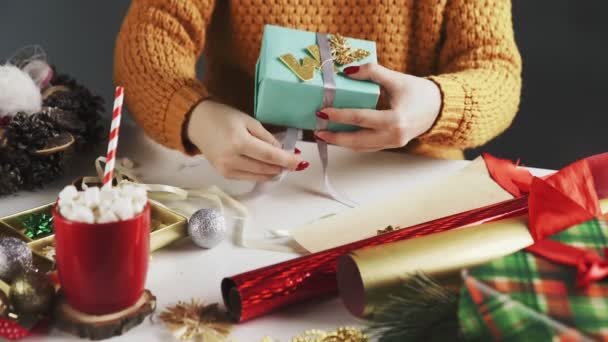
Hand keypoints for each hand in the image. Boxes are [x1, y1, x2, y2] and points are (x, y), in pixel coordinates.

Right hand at [187, 100, 308, 180]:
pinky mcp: (224, 175)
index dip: (287, 160)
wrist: (196, 123)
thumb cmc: (224, 117)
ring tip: (281, 164)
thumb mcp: (248, 121)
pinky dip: (260, 174)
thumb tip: (281, 152)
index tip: (300, 162)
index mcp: (239, 142)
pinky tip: (266, 168)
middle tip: (292, 161)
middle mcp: (232, 159)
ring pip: (258, 176)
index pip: (269, 155)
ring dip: (273, 172)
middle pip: (265, 168)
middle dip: (281, 166)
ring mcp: (227, 169)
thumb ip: (266, 137)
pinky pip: (248, 177)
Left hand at [314, 63, 441, 151]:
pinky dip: (352, 143)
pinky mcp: (391, 146)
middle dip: (335, 137)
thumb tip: (346, 70)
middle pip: (357, 140)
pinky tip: (340, 137)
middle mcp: (394, 136)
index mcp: (395, 119)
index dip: (340, 115)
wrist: (439, 108)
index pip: (360, 118)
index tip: (323, 111)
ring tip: (324, 135)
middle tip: (318, 130)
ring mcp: (392, 144)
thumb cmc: (419, 93)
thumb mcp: (396, 79)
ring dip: (341, 142)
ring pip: (361, 147)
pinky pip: (367, 147)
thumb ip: (373, 72)